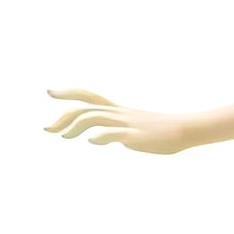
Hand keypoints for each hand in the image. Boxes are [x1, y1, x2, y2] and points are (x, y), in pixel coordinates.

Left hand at [44, 88, 191, 153]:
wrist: (185, 129)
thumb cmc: (161, 130)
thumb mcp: (134, 125)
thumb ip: (116, 128)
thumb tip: (100, 136)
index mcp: (119, 111)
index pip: (90, 97)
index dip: (69, 92)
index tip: (50, 91)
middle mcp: (120, 114)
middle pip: (86, 109)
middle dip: (63, 116)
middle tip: (48, 129)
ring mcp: (128, 124)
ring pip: (95, 117)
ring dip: (75, 125)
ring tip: (65, 136)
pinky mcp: (136, 136)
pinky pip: (115, 133)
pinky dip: (101, 135)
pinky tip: (92, 141)